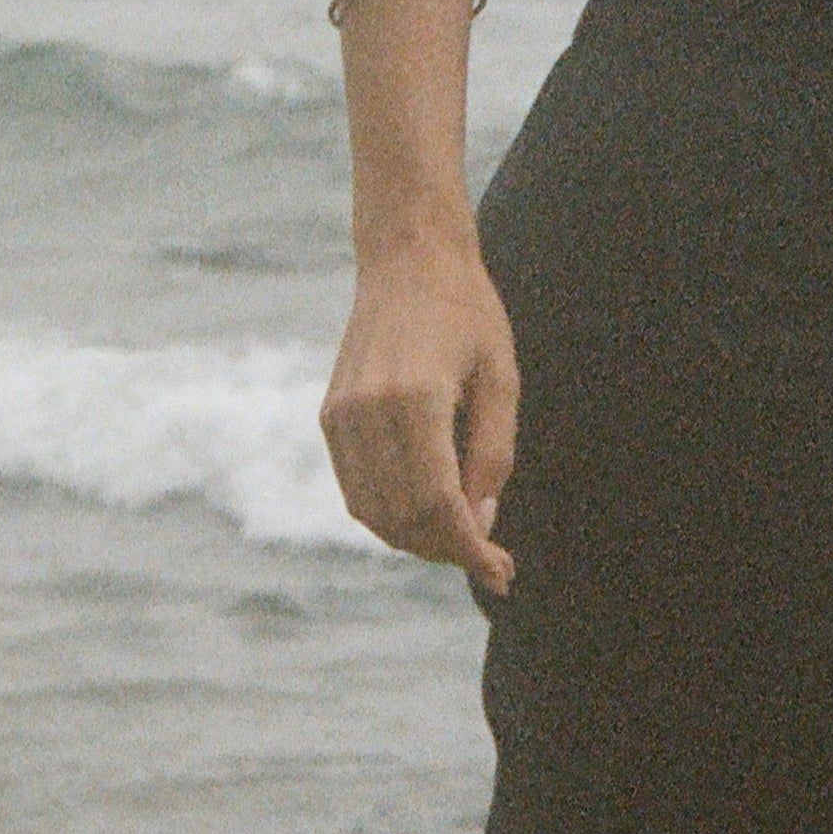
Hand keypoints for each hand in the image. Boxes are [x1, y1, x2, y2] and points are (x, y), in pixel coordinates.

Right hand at [322, 248, 519, 591]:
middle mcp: (366, 412)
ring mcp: (340, 416)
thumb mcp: (502, 378)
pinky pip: (355, 490)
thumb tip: (479, 521)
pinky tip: (427, 514)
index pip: (438, 503)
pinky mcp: (329, 416)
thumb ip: (492, 453)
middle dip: (448, 550)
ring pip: (373, 512)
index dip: (470, 548)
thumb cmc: (469, 313)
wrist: (408, 260)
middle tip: (491, 558)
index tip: (502, 573)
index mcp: (414, 399)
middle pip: (403, 516)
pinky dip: (389, 514)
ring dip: (417, 539)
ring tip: (462, 540)